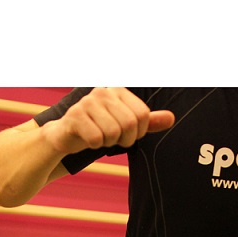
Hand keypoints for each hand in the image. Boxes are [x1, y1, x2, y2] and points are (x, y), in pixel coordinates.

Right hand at [43, 87, 174, 156]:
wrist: (66, 135)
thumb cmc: (99, 128)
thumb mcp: (125, 125)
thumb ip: (148, 122)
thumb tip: (172, 118)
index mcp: (119, 91)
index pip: (142, 115)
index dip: (138, 132)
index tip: (126, 134)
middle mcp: (103, 92)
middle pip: (129, 125)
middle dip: (124, 140)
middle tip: (112, 138)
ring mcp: (87, 102)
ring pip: (113, 133)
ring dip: (107, 143)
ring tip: (99, 137)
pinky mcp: (74, 116)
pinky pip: (95, 139)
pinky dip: (94, 145)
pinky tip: (87, 139)